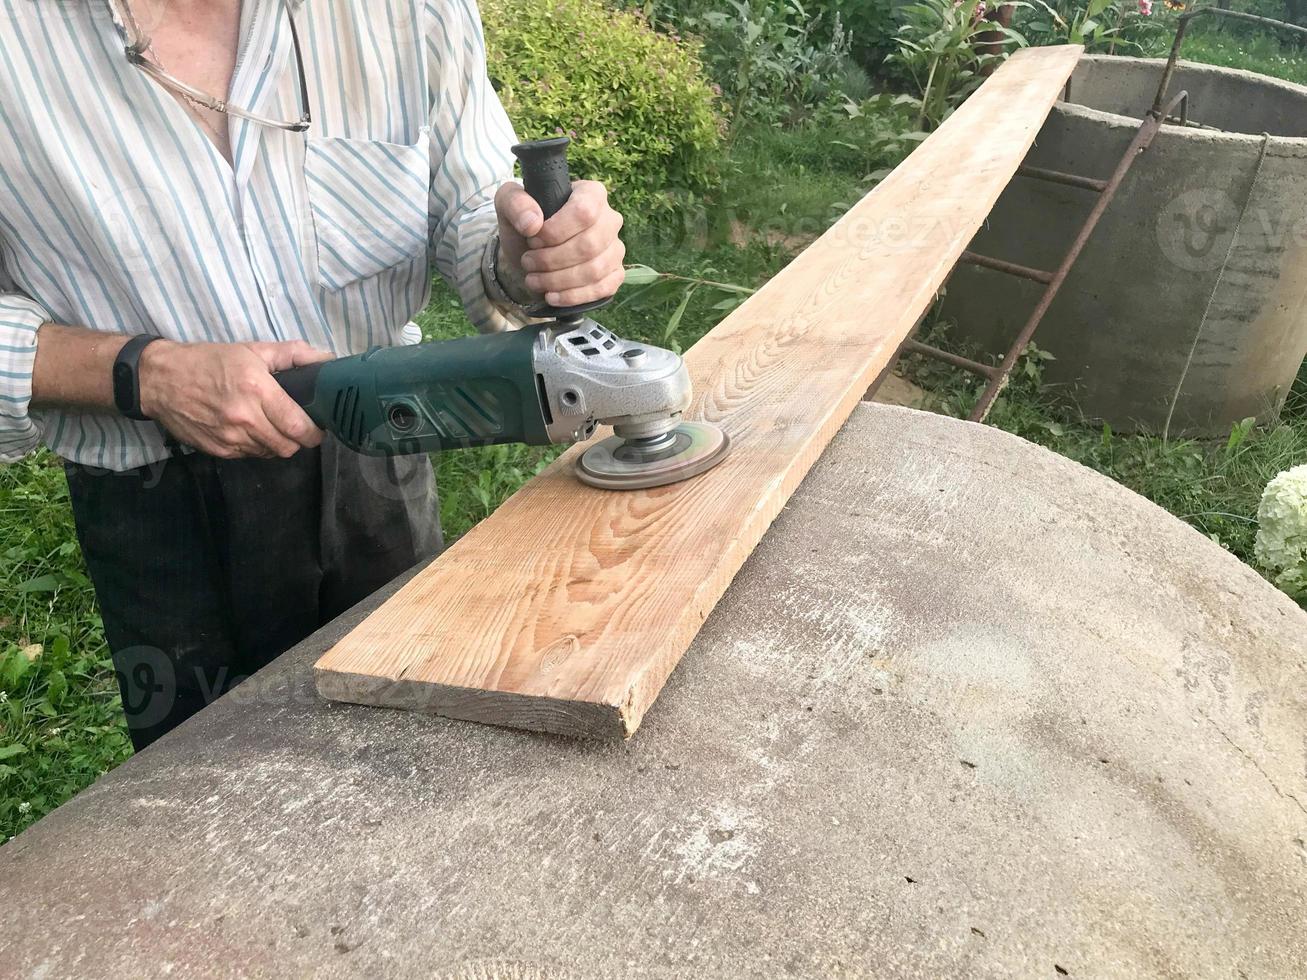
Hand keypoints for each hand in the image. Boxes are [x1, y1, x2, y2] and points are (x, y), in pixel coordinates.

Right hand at [139, 340, 333, 458]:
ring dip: (277, 443)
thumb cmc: (209, 361)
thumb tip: (327, 360)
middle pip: (288, 446)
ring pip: (271, 453)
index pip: (298, 427)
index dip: (314, 432)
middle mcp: (245, 419)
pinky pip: (250, 455)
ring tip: (272, 426)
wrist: (160, 380)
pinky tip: (250, 430)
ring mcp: (230, 438)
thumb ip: (293, 355)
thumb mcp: (252, 350)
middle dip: (299, 439)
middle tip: (297, 427)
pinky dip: (257, 447)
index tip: (317, 426)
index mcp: (257, 391)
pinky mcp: (218, 451)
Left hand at [495, 180, 624, 308]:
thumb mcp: (509, 204)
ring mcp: (615, 248)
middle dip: (552, 260)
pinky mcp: (615, 274)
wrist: (528, 253)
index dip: (556, 231)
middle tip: (528, 262)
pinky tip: (552, 295)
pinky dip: (573, 296)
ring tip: (534, 279)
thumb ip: (515, 203)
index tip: (533, 239)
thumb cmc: (525, 224)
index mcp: (591, 193)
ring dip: (558, 280)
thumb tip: (532, 223)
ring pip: (594, 270)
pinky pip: (603, 288)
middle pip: (589, 245)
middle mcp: (610, 219)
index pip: (584, 212)